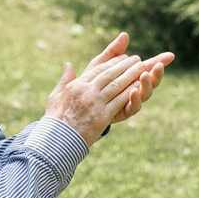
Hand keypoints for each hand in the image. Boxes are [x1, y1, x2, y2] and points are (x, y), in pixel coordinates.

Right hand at [43, 33, 176, 141]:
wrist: (58, 140)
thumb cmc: (55, 118)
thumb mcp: (56, 96)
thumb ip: (65, 79)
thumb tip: (69, 64)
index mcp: (77, 85)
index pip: (98, 69)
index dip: (113, 62)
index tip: (123, 57)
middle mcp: (86, 91)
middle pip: (110, 74)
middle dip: (125, 65)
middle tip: (137, 59)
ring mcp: (95, 103)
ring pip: (116, 85)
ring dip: (131, 75)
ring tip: (143, 68)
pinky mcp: (102, 116)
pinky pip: (119, 101)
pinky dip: (130, 93)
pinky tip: (139, 87)